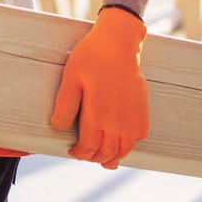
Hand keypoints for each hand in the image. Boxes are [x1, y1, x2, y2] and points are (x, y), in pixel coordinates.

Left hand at [49, 5, 149, 168]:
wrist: (118, 44)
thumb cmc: (91, 58)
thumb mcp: (70, 78)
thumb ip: (65, 105)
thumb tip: (58, 127)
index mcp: (98, 114)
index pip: (89, 147)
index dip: (80, 153)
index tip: (72, 150)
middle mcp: (118, 121)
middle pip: (107, 152)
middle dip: (94, 157)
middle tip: (84, 153)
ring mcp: (133, 117)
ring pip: (125, 149)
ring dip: (113, 156)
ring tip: (102, 157)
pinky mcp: (143, 111)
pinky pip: (138, 137)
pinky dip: (128, 144)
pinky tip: (119, 140)